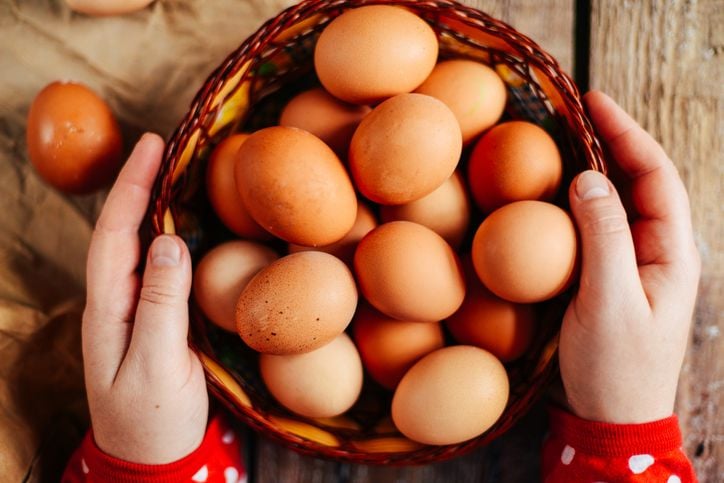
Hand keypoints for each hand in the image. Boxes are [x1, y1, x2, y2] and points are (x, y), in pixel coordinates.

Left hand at [82, 133, 207, 463]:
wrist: (150, 459)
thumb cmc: (153, 418)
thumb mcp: (159, 364)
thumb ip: (162, 303)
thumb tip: (168, 241)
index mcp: (109, 308)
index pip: (114, 233)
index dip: (132, 187)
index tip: (152, 144)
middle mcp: (114, 302)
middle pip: (120, 230)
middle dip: (138, 184)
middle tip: (166, 145)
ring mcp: (131, 311)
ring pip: (136, 245)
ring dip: (151, 205)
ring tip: (175, 172)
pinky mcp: (152, 321)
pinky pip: (155, 267)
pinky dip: (167, 235)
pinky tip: (184, 226)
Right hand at [559, 91, 700, 423]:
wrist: (610, 418)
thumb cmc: (615, 366)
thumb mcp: (608, 299)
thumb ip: (601, 236)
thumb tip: (586, 178)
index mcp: (672, 253)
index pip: (655, 176)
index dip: (627, 134)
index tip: (594, 101)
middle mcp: (657, 251)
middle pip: (639, 181)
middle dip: (610, 141)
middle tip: (574, 110)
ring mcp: (632, 264)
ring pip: (616, 202)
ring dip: (592, 168)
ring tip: (563, 139)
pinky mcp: (606, 277)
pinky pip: (595, 227)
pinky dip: (575, 202)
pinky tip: (553, 193)